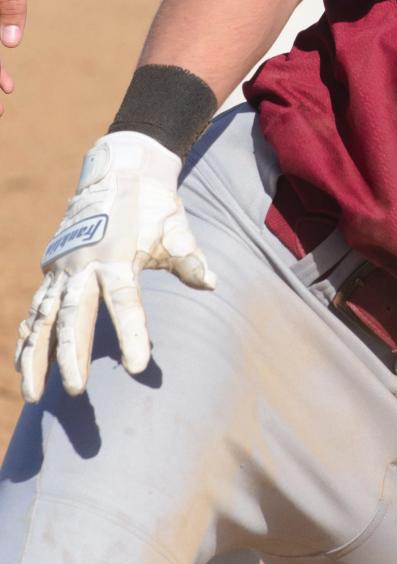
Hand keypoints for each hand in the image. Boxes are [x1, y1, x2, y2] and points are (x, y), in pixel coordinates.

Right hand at [15, 131, 215, 402]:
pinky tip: (20, 367)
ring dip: (36, 356)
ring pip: (44, 316)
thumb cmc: (153, 203)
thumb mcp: (175, 226)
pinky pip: (35, 308)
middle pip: (75, 314)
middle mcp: (84, 262)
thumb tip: (210, 283)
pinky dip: (26, 338)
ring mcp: (63, 267)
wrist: (120, 167)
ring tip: (32, 396)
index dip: (131, 333)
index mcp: (118, 255)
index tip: (137, 367)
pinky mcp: (52, 269)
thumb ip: (188, 258)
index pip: (125, 301)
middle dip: (72, 354)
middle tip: (74, 391)